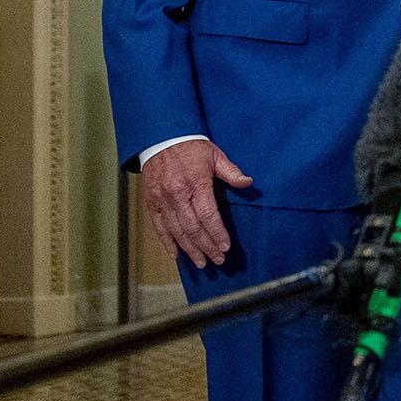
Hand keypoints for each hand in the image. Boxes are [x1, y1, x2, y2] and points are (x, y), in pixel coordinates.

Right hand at [141, 140, 252, 268]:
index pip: (208, 215)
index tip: (226, 247)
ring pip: (176, 231)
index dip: (217, 233)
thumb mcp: (215, 155)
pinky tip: (177, 255)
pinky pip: (159, 227)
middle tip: (217, 260)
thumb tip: (248, 183)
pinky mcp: (152, 202)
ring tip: (201, 263)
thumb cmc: (191, 146)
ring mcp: (162, 200)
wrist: (161, 137)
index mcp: (196, 183)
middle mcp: (177, 194)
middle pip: (193, 228)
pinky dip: (168, 243)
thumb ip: (231, 172)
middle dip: (206, 247)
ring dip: (189, 250)